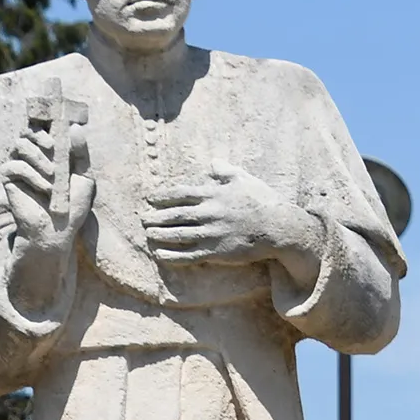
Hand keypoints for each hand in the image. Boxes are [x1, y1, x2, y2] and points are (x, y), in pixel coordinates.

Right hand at [2, 120, 93, 314]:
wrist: (58, 231)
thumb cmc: (72, 206)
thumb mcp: (84, 176)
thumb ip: (80, 152)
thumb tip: (75, 126)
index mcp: (48, 151)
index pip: (42, 126)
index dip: (44, 119)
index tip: (57, 124)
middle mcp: (31, 155)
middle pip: (28, 131)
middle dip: (41, 136)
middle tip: (53, 147)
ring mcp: (18, 165)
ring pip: (20, 145)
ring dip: (39, 158)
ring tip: (53, 176)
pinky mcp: (8, 179)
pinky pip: (15, 165)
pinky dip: (32, 175)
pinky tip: (45, 188)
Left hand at [143, 166, 321, 285]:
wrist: (277, 228)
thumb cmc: (263, 201)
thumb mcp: (244, 179)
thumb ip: (225, 171)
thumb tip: (212, 163)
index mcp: (213, 194)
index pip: (181, 194)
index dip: (162, 196)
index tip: (150, 198)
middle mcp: (208, 213)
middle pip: (175, 214)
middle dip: (156, 216)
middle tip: (142, 218)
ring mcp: (210, 233)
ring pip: (178, 234)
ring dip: (159, 234)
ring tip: (147, 234)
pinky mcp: (215, 252)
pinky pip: (188, 255)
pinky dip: (171, 256)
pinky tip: (159, 255)